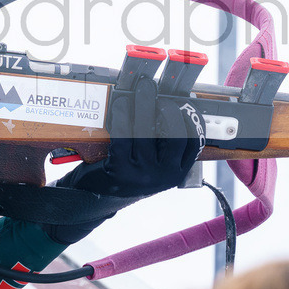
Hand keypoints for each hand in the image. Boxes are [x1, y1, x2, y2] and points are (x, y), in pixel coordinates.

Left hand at [42, 76, 204, 243]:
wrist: (95, 199)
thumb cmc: (126, 173)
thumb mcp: (151, 165)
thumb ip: (162, 144)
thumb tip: (167, 106)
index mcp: (176, 172)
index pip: (192, 142)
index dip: (190, 119)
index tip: (181, 102)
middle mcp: (164, 176)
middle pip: (173, 135)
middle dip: (166, 108)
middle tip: (156, 91)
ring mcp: (143, 175)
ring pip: (146, 133)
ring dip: (142, 106)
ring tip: (139, 90)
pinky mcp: (121, 171)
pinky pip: (123, 137)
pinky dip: (122, 117)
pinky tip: (120, 105)